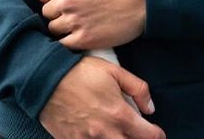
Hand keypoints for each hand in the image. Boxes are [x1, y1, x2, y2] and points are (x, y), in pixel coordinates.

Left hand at [37, 0, 145, 49]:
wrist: (140, 2)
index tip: (56, 0)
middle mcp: (66, 0)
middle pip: (46, 12)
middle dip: (56, 12)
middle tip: (70, 12)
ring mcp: (73, 21)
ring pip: (53, 29)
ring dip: (63, 27)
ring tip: (78, 23)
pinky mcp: (83, 39)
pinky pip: (64, 44)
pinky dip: (70, 40)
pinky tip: (80, 34)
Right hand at [39, 57, 164, 138]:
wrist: (46, 78)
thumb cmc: (81, 71)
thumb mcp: (113, 70)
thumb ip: (137, 88)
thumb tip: (150, 108)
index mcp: (119, 115)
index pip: (148, 136)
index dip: (157, 135)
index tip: (157, 133)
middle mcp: (105, 133)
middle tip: (137, 135)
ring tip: (117, 134)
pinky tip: (97, 135)